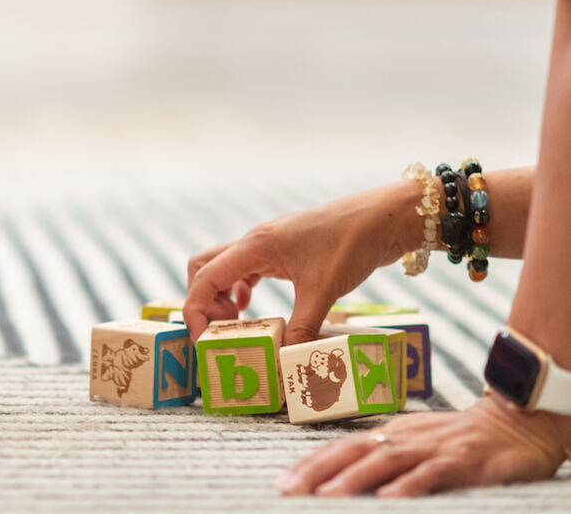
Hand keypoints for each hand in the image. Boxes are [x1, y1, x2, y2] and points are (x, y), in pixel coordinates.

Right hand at [183, 180, 417, 343]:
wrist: (381, 218)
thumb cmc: (350, 243)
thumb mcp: (325, 290)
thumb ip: (302, 327)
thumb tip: (285, 361)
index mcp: (255, 246)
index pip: (205, 276)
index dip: (196, 310)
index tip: (204, 340)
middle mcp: (254, 243)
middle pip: (205, 268)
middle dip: (204, 301)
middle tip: (221, 331)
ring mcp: (268, 245)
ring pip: (225, 269)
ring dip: (221, 296)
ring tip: (236, 325)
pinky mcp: (283, 251)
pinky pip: (247, 270)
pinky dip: (240, 290)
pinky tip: (252, 309)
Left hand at [278, 392, 568, 495]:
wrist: (514, 424)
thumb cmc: (458, 441)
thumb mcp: (417, 445)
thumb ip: (385, 458)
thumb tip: (345, 479)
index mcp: (389, 433)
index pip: (341, 447)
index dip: (311, 464)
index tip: (284, 483)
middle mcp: (403, 436)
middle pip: (352, 451)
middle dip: (318, 471)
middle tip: (290, 491)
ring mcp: (431, 447)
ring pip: (385, 461)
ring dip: (354, 479)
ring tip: (328, 497)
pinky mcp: (461, 461)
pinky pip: (431, 474)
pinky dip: (409, 486)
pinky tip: (390, 499)